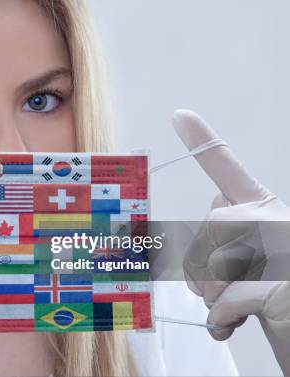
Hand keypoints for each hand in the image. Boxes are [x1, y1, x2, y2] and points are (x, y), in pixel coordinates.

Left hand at [173, 110, 289, 374]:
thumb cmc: (271, 304)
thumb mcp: (246, 267)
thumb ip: (228, 237)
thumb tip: (217, 202)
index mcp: (263, 213)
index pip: (228, 170)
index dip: (202, 141)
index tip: (179, 115)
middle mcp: (275, 220)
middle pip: (208, 228)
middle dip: (200, 269)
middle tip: (216, 293)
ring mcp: (284, 247)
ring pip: (212, 263)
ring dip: (212, 297)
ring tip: (232, 310)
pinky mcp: (284, 283)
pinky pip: (224, 298)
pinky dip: (220, 319)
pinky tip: (232, 324)